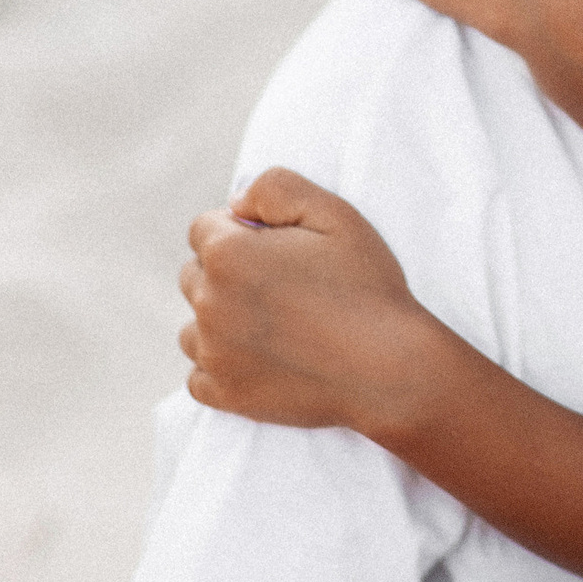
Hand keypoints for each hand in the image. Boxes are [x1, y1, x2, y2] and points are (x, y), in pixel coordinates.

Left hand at [179, 167, 453, 438]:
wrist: (388, 369)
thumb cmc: (366, 288)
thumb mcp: (335, 214)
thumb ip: (276, 187)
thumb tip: (236, 204)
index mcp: (228, 254)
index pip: (203, 228)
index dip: (243, 230)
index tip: (281, 248)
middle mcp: (209, 304)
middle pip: (195, 274)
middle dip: (228, 272)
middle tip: (284, 285)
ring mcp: (213, 354)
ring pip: (194, 325)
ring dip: (221, 320)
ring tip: (275, 323)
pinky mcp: (224, 394)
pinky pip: (200, 373)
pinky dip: (223, 365)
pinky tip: (264, 357)